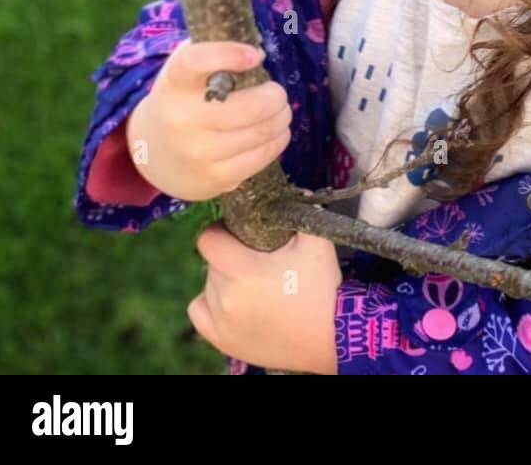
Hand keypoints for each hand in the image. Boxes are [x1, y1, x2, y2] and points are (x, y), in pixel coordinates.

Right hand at [126, 40, 291, 201]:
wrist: (151, 153)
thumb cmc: (182, 100)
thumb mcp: (184, 71)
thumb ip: (211, 51)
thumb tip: (256, 48)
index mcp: (175, 83)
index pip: (195, 62)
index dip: (228, 54)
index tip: (255, 56)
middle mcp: (182, 118)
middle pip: (252, 106)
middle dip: (276, 96)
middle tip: (277, 93)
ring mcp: (197, 152)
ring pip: (263, 132)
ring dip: (282, 118)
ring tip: (280, 113)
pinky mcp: (213, 178)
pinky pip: (261, 157)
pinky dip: (278, 141)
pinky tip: (276, 133)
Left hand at [187, 222, 341, 372]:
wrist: (331, 337)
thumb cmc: (322, 287)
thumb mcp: (316, 242)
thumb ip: (297, 210)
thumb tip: (284, 190)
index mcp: (243, 271)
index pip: (208, 240)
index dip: (222, 230)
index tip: (240, 232)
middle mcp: (225, 298)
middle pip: (212, 262)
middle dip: (231, 255)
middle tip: (258, 260)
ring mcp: (221, 323)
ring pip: (208, 285)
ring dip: (224, 279)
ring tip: (254, 283)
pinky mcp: (222, 341)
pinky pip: (199, 311)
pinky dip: (211, 303)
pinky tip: (235, 301)